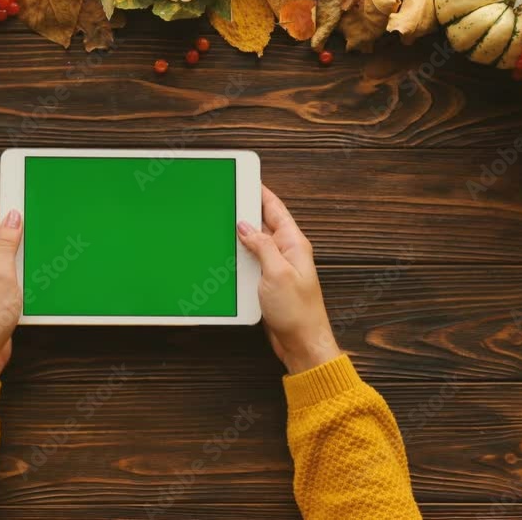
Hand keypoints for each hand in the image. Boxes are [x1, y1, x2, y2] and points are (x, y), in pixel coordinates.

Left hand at [0, 204, 23, 383]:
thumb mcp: (3, 276)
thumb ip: (9, 244)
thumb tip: (14, 216)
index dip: (9, 209)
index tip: (29, 203)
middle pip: (2, 234)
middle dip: (21, 235)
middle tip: (39, 236)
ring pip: (10, 254)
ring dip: (24, 257)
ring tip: (34, 265)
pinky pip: (12, 271)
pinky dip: (24, 272)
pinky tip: (34, 279)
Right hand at [237, 186, 339, 374]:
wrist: (301, 342)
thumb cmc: (297, 311)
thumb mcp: (277, 272)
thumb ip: (261, 245)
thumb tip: (245, 226)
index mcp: (294, 243)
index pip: (275, 209)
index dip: (260, 192)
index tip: (245, 177)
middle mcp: (286, 252)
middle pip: (262, 223)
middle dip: (245, 210)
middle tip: (225, 197)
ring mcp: (277, 267)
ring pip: (254, 243)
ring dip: (239, 236)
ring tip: (220, 224)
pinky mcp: (267, 283)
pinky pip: (250, 262)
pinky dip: (238, 257)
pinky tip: (225, 255)